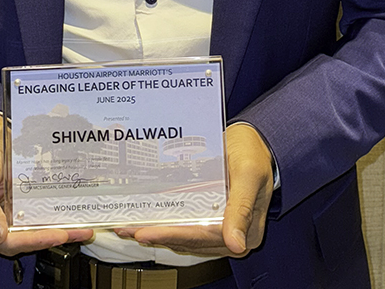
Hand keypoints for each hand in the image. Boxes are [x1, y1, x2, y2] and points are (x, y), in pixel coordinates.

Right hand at [0, 113, 93, 253]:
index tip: (57, 234)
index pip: (2, 241)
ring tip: (76, 230)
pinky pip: (24, 225)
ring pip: (22, 236)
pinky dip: (44, 225)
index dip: (32, 241)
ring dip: (49, 234)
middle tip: (76, 233)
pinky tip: (63, 223)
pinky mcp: (3, 216)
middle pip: (15, 242)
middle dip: (47, 238)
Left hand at [115, 123, 273, 256]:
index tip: (148, 234)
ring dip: (158, 232)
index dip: (173, 236)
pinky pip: (186, 225)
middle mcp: (232, 235)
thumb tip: (236, 245)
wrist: (256, 140)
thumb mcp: (248, 176)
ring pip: (185, 236)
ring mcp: (220, 228)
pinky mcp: (210, 217)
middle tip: (129, 230)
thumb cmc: (254, 154)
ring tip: (130, 228)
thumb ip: (241, 210)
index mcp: (247, 232)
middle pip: (190, 240)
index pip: (203, 237)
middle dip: (158, 236)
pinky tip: (148, 220)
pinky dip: (167, 224)